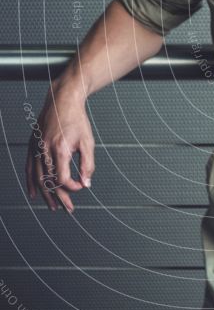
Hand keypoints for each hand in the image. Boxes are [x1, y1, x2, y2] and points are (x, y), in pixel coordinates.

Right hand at [25, 79, 95, 213]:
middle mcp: (44, 150)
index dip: (72, 187)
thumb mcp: (88, 142)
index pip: (63, 178)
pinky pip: (29, 168)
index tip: (81, 186)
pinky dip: (31, 182)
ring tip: (53, 207)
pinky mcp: (32, 145)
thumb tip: (86, 184)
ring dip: (45, 194)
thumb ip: (88, 164)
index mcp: (59, 149)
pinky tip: (34, 193)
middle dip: (59, 198)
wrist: (63, 100)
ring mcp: (36, 148)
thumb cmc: (77, 120)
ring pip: (37, 178)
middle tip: (68, 209)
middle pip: (49, 182)